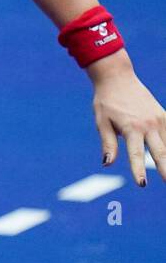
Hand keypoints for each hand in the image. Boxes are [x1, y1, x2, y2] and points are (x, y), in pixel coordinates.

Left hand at [89, 54, 165, 186]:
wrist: (117, 78)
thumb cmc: (106, 102)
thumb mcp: (102, 122)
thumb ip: (108, 144)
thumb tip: (107, 164)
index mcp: (131, 127)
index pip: (135, 154)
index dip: (138, 170)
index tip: (142, 184)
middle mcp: (148, 124)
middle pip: (160, 152)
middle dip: (165, 169)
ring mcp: (159, 119)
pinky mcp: (164, 115)